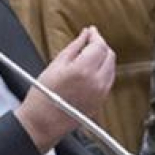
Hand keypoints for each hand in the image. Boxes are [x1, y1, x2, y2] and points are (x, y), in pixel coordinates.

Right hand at [16, 27, 115, 150]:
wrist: (42, 123)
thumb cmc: (43, 96)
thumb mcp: (56, 64)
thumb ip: (75, 46)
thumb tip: (85, 34)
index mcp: (83, 70)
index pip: (100, 45)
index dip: (96, 36)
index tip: (91, 32)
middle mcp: (96, 82)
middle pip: (109, 55)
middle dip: (100, 46)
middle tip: (88, 43)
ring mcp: (101, 93)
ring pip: (111, 67)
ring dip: (103, 58)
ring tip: (88, 57)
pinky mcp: (101, 101)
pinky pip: (109, 80)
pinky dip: (103, 71)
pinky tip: (91, 71)